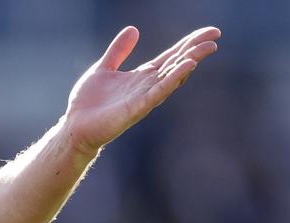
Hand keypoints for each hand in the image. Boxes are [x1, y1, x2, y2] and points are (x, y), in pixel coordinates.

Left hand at [63, 26, 219, 153]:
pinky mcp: (136, 108)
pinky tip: (186, 66)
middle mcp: (147, 87)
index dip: (187, 44)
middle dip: (195, 50)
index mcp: (141, 77)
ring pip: (171, 77)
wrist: (74, 127)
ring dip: (189, 62)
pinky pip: (158, 92)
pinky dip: (173, 79)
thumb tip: (134, 29)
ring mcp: (143, 98)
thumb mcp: (103, 68)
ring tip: (206, 48)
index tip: (208, 32)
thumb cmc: (88, 103)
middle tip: (215, 36)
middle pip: (176, 65)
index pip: (169, 57)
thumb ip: (118, 51)